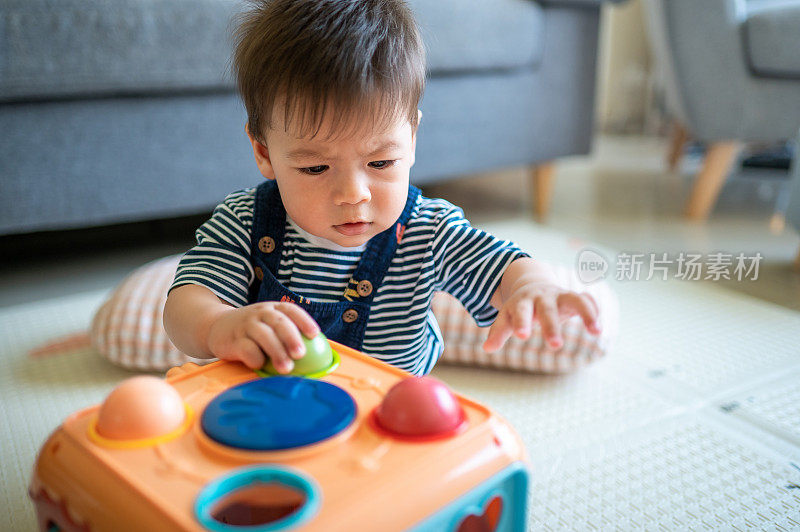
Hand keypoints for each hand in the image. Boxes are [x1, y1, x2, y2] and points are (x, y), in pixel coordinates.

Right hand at [206, 302, 319, 372]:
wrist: (217, 327)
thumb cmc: (254, 330)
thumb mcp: (269, 324)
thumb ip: (286, 333)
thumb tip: (318, 355)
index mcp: (273, 308)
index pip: (291, 310)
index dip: (304, 320)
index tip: (314, 334)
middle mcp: (260, 313)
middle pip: (278, 322)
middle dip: (291, 338)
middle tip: (300, 354)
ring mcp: (245, 325)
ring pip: (263, 335)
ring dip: (276, 352)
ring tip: (286, 368)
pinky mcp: (233, 340)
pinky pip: (246, 348)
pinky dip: (255, 357)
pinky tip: (260, 364)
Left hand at [483, 283, 600, 352]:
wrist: (533, 286)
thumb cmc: (519, 308)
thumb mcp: (507, 317)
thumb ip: (499, 332)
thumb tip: (487, 349)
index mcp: (522, 302)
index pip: (520, 312)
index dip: (520, 322)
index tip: (522, 336)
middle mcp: (542, 298)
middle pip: (547, 310)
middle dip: (551, 326)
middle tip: (555, 346)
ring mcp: (560, 296)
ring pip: (575, 301)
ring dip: (586, 314)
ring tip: (596, 331)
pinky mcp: (575, 298)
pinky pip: (588, 301)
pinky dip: (595, 310)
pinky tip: (598, 328)